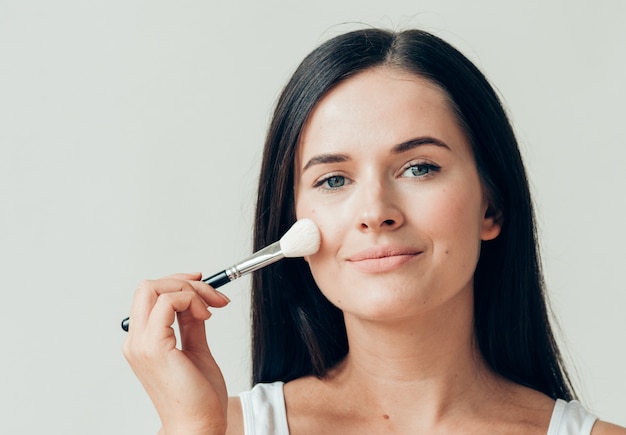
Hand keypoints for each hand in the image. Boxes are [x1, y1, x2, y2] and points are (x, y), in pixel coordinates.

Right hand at [122, 273, 230, 433]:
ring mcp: (141, 344)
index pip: (150, 296)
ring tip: (213, 306)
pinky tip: (207, 315)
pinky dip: (191, 300)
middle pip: (148, 287)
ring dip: (192, 290)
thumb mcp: (196, 349)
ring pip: (155, 288)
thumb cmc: (199, 397)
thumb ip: (191, 324)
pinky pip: (168, 302)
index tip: (204, 287)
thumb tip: (196, 302)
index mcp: (143, 342)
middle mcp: (137, 341)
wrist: (200, 425)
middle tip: (211, 294)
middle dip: (183, 281)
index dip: (178, 284)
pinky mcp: (155, 347)